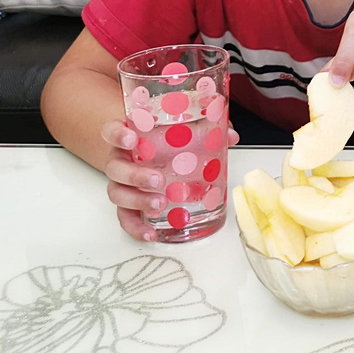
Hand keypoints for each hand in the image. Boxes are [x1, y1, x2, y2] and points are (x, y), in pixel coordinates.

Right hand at [103, 119, 238, 240]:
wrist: (147, 155)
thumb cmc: (164, 142)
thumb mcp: (183, 131)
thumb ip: (205, 129)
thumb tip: (231, 136)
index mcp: (131, 136)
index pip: (112, 131)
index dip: (117, 134)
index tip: (131, 138)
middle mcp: (120, 159)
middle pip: (115, 167)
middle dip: (134, 175)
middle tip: (158, 180)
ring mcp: (121, 183)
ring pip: (117, 193)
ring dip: (137, 200)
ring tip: (160, 205)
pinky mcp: (126, 203)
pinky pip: (125, 217)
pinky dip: (136, 227)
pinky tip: (151, 234)